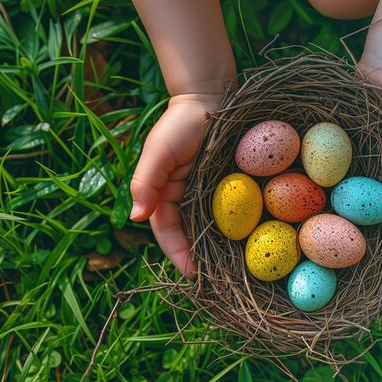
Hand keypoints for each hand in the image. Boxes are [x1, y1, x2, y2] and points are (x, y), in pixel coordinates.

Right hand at [129, 94, 220, 276]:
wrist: (209, 100)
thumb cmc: (179, 125)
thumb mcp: (158, 151)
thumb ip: (145, 182)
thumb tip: (134, 217)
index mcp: (163, 195)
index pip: (167, 232)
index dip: (177, 253)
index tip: (192, 273)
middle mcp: (185, 199)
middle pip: (189, 235)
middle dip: (199, 258)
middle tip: (216, 281)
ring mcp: (207, 194)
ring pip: (210, 228)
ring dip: (217, 248)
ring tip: (233, 269)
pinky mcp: (229, 186)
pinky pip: (231, 211)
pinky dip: (236, 227)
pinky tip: (247, 241)